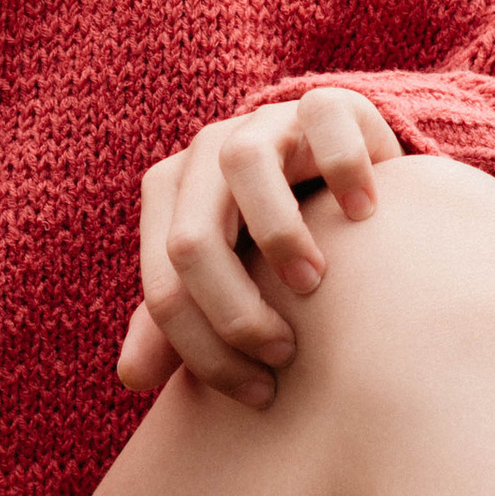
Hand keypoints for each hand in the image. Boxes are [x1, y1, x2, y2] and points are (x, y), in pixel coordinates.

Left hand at [117, 90, 403, 404]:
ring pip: (244, 161)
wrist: (336, 179)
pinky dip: (343, 166)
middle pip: (192, 232)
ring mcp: (263, 122)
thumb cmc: (268, 249)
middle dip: (234, 307)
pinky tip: (364, 216)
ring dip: (277, 233)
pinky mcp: (325, 103)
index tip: (259, 392)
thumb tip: (130, 377)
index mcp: (169, 197)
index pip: (163, 283)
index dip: (203, 348)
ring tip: (313, 284)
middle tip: (283, 351)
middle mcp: (206, 154)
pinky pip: (324, 117)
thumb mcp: (224, 286)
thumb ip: (176, 326)